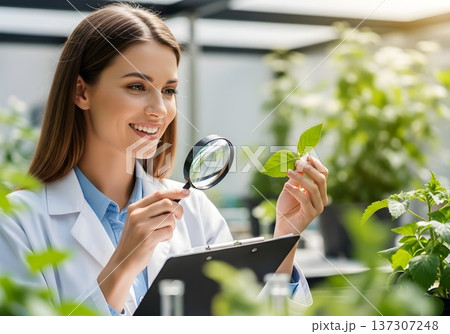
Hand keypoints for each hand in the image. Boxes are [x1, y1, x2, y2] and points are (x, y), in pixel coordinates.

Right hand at [98, 188, 189, 310]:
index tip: (186, 192)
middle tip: (179, 216)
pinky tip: (160, 239)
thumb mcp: (138, 221)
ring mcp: (141, 226)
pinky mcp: (147, 238)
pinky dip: (168, 236)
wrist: (123, 262)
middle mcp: (137, 214)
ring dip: (171, 226)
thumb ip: (152, 210)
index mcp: (135, 208)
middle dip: (178, 209)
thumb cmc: (134, 241)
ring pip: (170, 218)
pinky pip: (168, 231)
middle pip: (167, 203)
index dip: (174, 192)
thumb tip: (174, 201)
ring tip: (163, 232)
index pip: (158, 194)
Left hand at [274, 155, 327, 236]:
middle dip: (309, 169)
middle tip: (297, 162)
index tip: (306, 156)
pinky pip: (305, 199)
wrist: (283, 225)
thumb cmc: (287, 206)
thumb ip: (296, 177)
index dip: (316, 164)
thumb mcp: (290, 187)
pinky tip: (286, 186)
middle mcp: (321, 198)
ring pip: (313, 188)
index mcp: (319, 190)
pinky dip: (295, 191)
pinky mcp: (311, 214)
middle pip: (321, 179)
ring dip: (300, 178)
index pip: (323, 174)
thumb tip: (299, 161)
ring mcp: (318, 206)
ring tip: (288, 172)